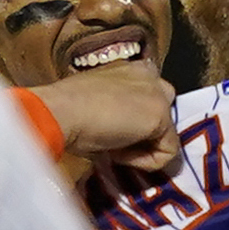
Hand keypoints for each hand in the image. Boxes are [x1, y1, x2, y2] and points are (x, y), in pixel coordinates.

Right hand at [30, 61, 178, 172]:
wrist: (61, 111)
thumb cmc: (66, 109)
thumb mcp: (95, 104)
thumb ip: (116, 110)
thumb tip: (120, 134)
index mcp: (130, 68)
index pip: (149, 95)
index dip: (135, 119)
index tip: (114, 131)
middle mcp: (149, 74)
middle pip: (164, 112)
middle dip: (146, 132)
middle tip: (117, 142)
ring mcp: (159, 94)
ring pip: (166, 134)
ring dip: (142, 148)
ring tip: (114, 149)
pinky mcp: (162, 116)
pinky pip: (167, 152)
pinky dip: (144, 162)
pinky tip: (119, 154)